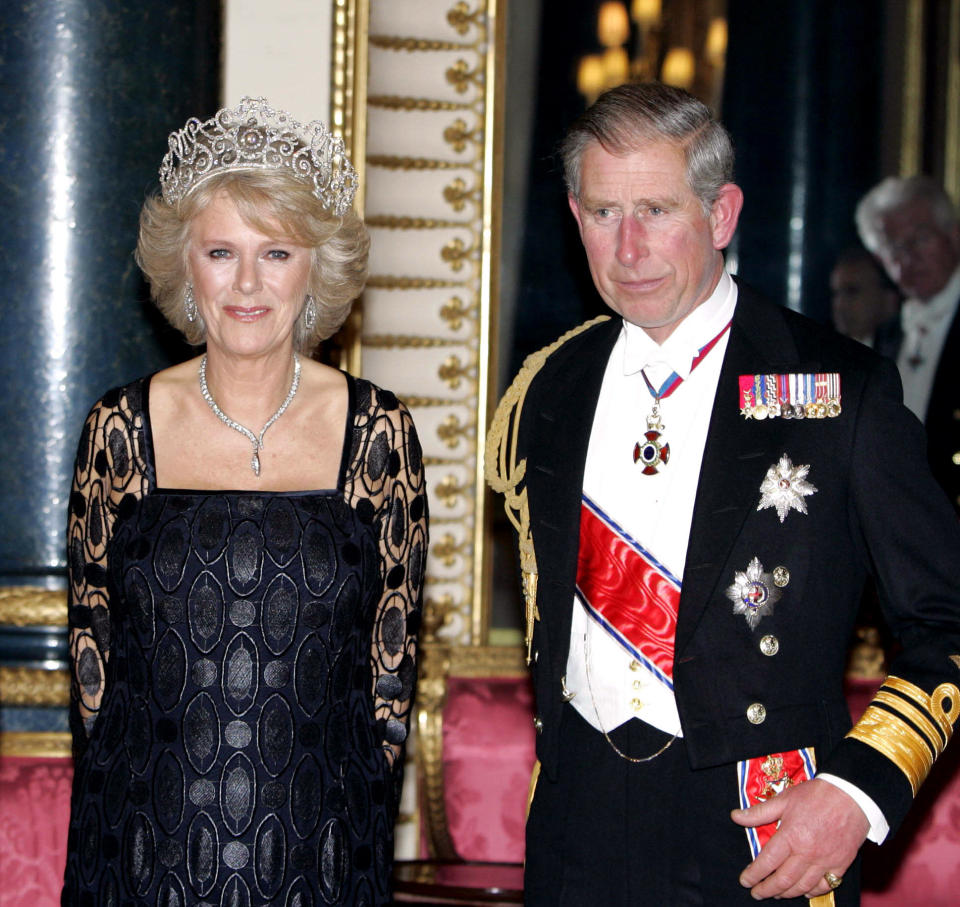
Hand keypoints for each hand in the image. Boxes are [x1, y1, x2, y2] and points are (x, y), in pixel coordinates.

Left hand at [730, 778, 869, 899]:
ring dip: (786, 893)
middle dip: (767, 889)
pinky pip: (824, 886)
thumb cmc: (815, 795)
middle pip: (783, 880)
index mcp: (790, 836)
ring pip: (802, 887)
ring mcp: (825, 862)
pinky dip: (811, 892)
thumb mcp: (783, 799)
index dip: (754, 874)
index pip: (767, 862)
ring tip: (775, 894)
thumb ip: (758, 812)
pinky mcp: (840, 865)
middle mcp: (807, 853)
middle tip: (756, 893)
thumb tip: (735, 816)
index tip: (745, 881)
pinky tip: (803, 891)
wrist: (851, 796)